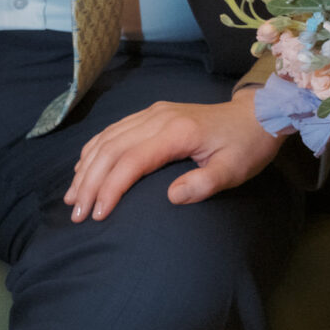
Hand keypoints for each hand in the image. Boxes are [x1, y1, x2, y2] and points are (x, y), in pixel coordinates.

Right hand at [64, 89, 283, 221]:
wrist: (256, 115)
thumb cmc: (246, 147)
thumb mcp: (234, 171)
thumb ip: (204, 184)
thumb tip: (171, 197)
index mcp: (176, 132)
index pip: (131, 160)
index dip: (110, 188)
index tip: (98, 215)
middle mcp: (158, 118)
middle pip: (111, 149)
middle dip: (89, 183)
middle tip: (76, 214)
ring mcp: (153, 114)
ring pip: (107, 139)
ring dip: (86, 168)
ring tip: (72, 197)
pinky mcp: (152, 114)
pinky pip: (114, 131)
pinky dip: (94, 151)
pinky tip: (83, 169)